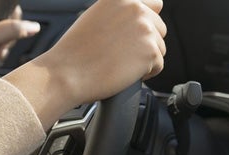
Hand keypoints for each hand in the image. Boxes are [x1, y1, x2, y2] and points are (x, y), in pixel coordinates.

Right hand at [4, 0, 166, 129]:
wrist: (67, 73)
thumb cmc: (77, 50)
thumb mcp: (97, 16)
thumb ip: (121, 12)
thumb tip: (144, 14)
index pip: (155, 3)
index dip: (148, 21)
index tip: (137, 34)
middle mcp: (136, 9)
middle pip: (160, 28)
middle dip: (146, 42)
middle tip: (123, 53)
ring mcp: (145, 29)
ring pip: (160, 48)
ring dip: (146, 58)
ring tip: (121, 62)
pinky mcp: (151, 51)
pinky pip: (159, 65)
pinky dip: (147, 73)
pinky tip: (125, 72)